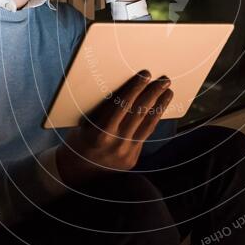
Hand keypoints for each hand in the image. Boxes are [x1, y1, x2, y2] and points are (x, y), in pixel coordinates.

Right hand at [55, 70, 172, 186]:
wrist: (76, 169)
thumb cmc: (79, 138)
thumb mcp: (85, 122)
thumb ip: (104, 109)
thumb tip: (125, 86)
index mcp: (100, 133)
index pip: (122, 105)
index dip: (135, 88)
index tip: (145, 75)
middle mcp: (115, 144)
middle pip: (139, 113)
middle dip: (153, 94)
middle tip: (164, 80)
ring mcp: (125, 153)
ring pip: (147, 125)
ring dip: (160, 106)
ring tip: (168, 92)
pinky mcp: (132, 159)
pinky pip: (145, 135)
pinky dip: (153, 120)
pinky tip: (160, 108)